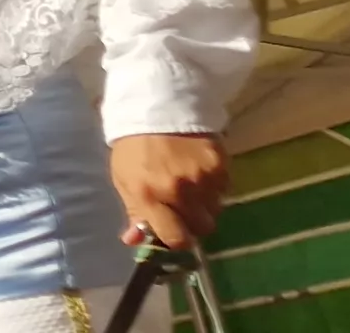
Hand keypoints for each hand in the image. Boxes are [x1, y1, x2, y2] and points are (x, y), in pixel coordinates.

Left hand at [108, 132, 226, 247]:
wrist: (155, 107)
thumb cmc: (134, 147)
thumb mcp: (124, 180)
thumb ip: (134, 212)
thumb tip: (134, 241)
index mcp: (150, 197)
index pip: (176, 239)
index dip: (178, 239)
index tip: (175, 231)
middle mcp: (179, 191)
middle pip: (203, 228)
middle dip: (195, 223)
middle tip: (185, 208)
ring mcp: (203, 178)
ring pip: (216, 210)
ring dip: (206, 204)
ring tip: (192, 186)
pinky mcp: (220, 164)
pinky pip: (225, 189)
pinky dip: (216, 186)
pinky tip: (201, 171)